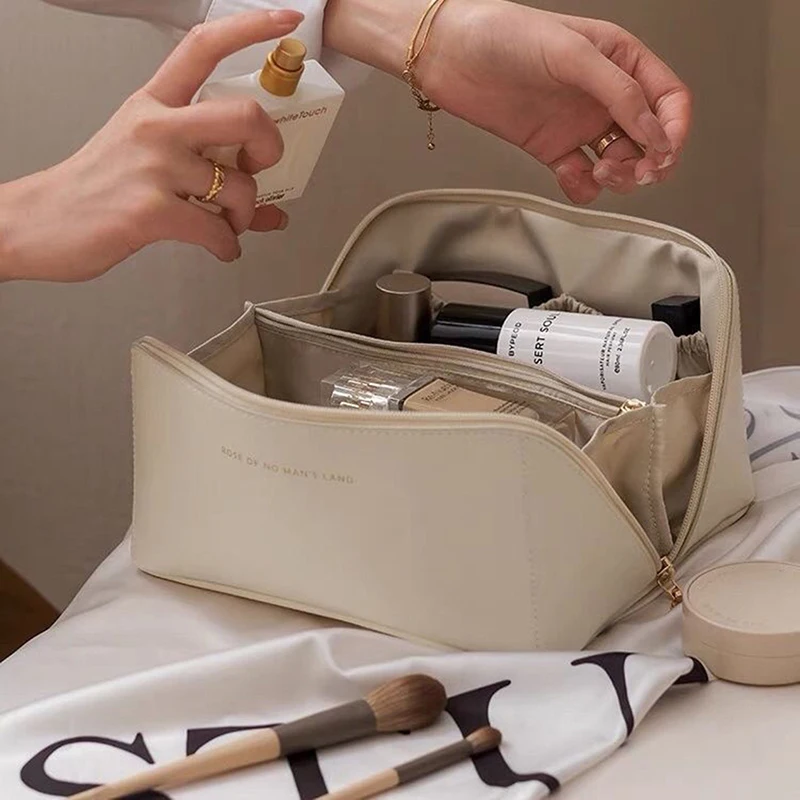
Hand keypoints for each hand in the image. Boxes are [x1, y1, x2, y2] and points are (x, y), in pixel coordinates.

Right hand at [0, 9, 302, 282]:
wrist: (40, 223)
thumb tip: (271, 211)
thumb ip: (207, 172)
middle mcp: (156, 126)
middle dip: (270, 147)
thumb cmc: (96, 189)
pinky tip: (219, 248)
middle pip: (245, 115)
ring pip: (238, 185)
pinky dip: (228, 248)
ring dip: (244, 215)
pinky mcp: (151, 211)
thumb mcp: (145, 160)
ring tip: (227, 224)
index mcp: (154, 103)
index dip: (250, 28)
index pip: (204, 46)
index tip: (284, 20)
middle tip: (258, 169)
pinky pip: (217, 231)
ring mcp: (153, 166)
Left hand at [325, 0, 691, 204]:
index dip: (674, 130)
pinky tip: (572, 178)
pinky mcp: (551, 147)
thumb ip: (618, 93)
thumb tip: (654, 132)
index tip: (663, 155)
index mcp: (619, 61)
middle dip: (649, 161)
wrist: (449, 56)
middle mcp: (602, 94)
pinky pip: (580, 176)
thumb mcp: (571, 53)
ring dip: (618, 176)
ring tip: (599, 172)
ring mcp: (577, 123)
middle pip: (649, 138)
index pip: (668, 100)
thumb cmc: (503, 35)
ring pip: (618, 161)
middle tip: (634, 173)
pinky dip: (582, 187)